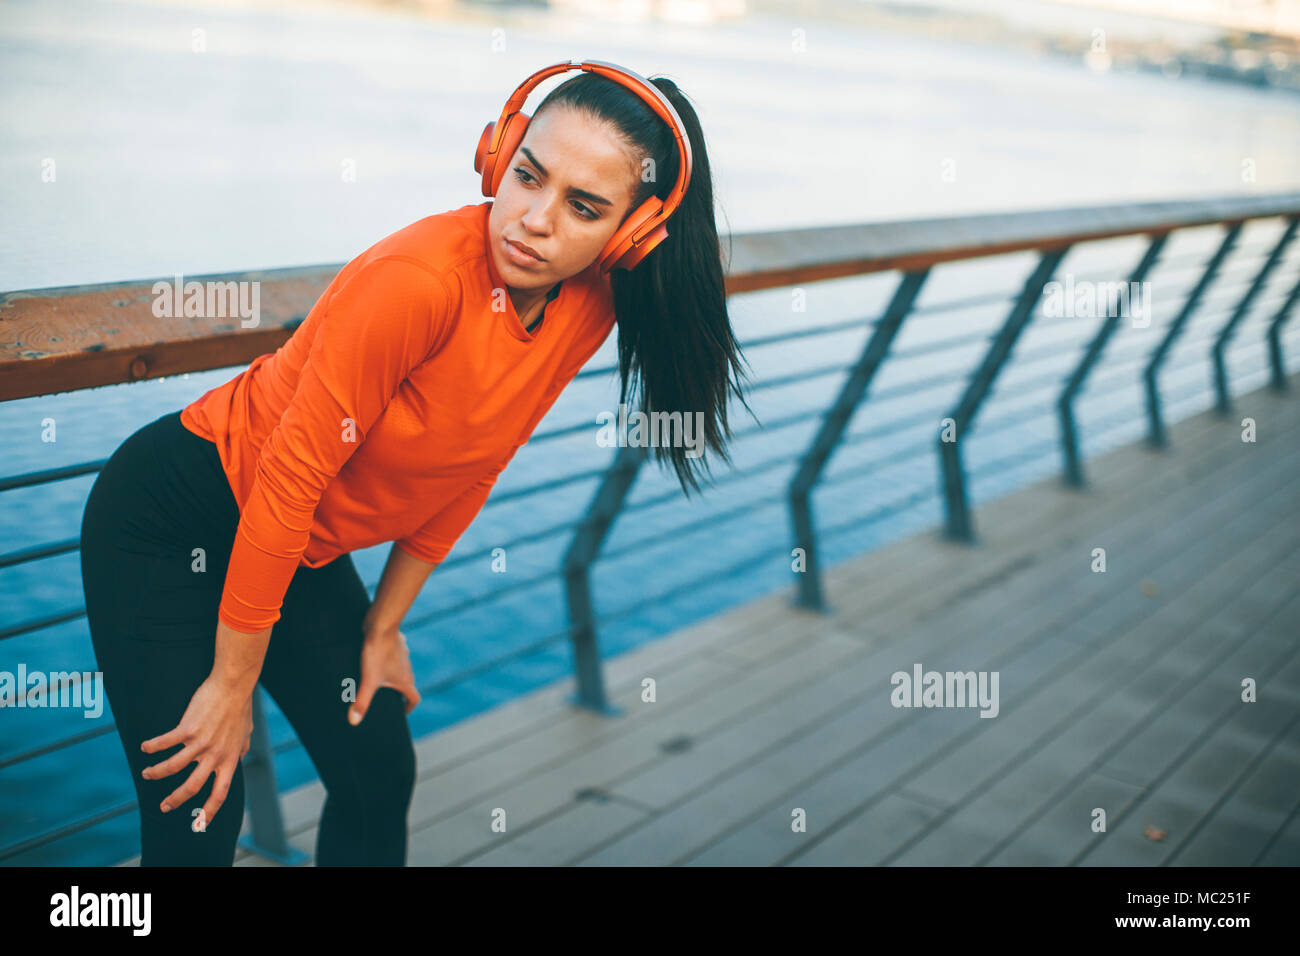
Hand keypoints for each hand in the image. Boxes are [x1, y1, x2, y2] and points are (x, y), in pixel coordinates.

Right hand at [140, 674, 254, 831]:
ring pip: (172, 768)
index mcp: (229, 759)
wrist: (233, 685)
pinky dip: (152, 747)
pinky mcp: (187, 729)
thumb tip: (240, 756)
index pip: (220, 793)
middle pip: (191, 787)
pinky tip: (145, 748)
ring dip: (156, 773)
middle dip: (174, 800)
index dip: (209, 811)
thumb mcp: (246, 732)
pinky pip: (164, 743)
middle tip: (163, 807)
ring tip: (147, 774)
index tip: (200, 823)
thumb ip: (241, 747)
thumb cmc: (240, 707)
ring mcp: (200, 743)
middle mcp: (215, 755)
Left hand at [350, 626, 420, 724]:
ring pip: (400, 670)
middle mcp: (407, 668)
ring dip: (392, 677)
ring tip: (377, 682)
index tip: (400, 713)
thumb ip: (362, 701)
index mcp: (405, 679)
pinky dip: (387, 662)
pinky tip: (373, 661)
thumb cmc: (377, 653)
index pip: (414, 698)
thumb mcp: (368, 680)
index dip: (408, 707)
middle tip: (385, 701)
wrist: (381, 624)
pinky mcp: (396, 644)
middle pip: (407, 685)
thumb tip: (353, 722)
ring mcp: (403, 655)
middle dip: (398, 694)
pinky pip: (394, 657)